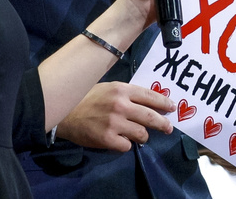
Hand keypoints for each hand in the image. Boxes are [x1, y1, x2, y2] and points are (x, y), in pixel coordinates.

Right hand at [55, 81, 175, 150]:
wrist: (64, 113)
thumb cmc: (86, 97)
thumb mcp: (108, 88)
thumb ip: (127, 93)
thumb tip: (148, 101)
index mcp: (121, 89)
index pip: (150, 95)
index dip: (164, 102)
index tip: (171, 107)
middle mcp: (121, 105)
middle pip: (151, 116)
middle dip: (163, 123)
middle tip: (168, 128)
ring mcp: (115, 123)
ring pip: (142, 134)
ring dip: (142, 136)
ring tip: (137, 135)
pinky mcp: (108, 139)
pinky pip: (127, 146)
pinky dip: (126, 144)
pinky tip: (120, 140)